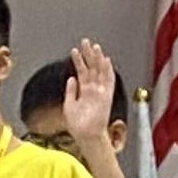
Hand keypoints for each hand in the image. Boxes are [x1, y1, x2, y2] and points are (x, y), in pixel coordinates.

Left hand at [61, 39, 119, 154]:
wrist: (86, 135)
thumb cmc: (78, 125)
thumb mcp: (69, 105)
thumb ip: (71, 91)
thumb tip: (70, 79)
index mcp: (84, 92)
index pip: (83, 73)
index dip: (80, 61)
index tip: (76, 51)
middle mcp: (93, 90)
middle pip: (92, 68)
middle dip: (89, 55)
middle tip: (86, 42)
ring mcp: (100, 92)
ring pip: (99, 71)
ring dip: (97, 59)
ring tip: (94, 46)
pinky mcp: (106, 95)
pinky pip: (108, 80)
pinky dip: (107, 70)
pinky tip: (105, 60)